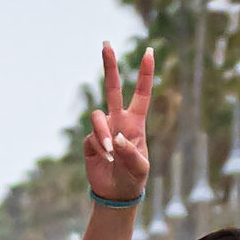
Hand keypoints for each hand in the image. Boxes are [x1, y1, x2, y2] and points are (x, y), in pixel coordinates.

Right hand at [84, 42, 152, 203]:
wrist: (117, 195)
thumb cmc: (134, 179)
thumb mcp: (140, 167)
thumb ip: (131, 152)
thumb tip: (116, 137)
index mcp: (135, 123)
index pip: (141, 94)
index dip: (145, 73)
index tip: (149, 51)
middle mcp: (118, 121)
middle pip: (112, 88)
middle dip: (109, 66)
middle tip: (106, 44)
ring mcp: (103, 130)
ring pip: (97, 116)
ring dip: (102, 132)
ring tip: (110, 152)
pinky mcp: (90, 142)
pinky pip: (92, 136)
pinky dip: (99, 146)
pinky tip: (107, 159)